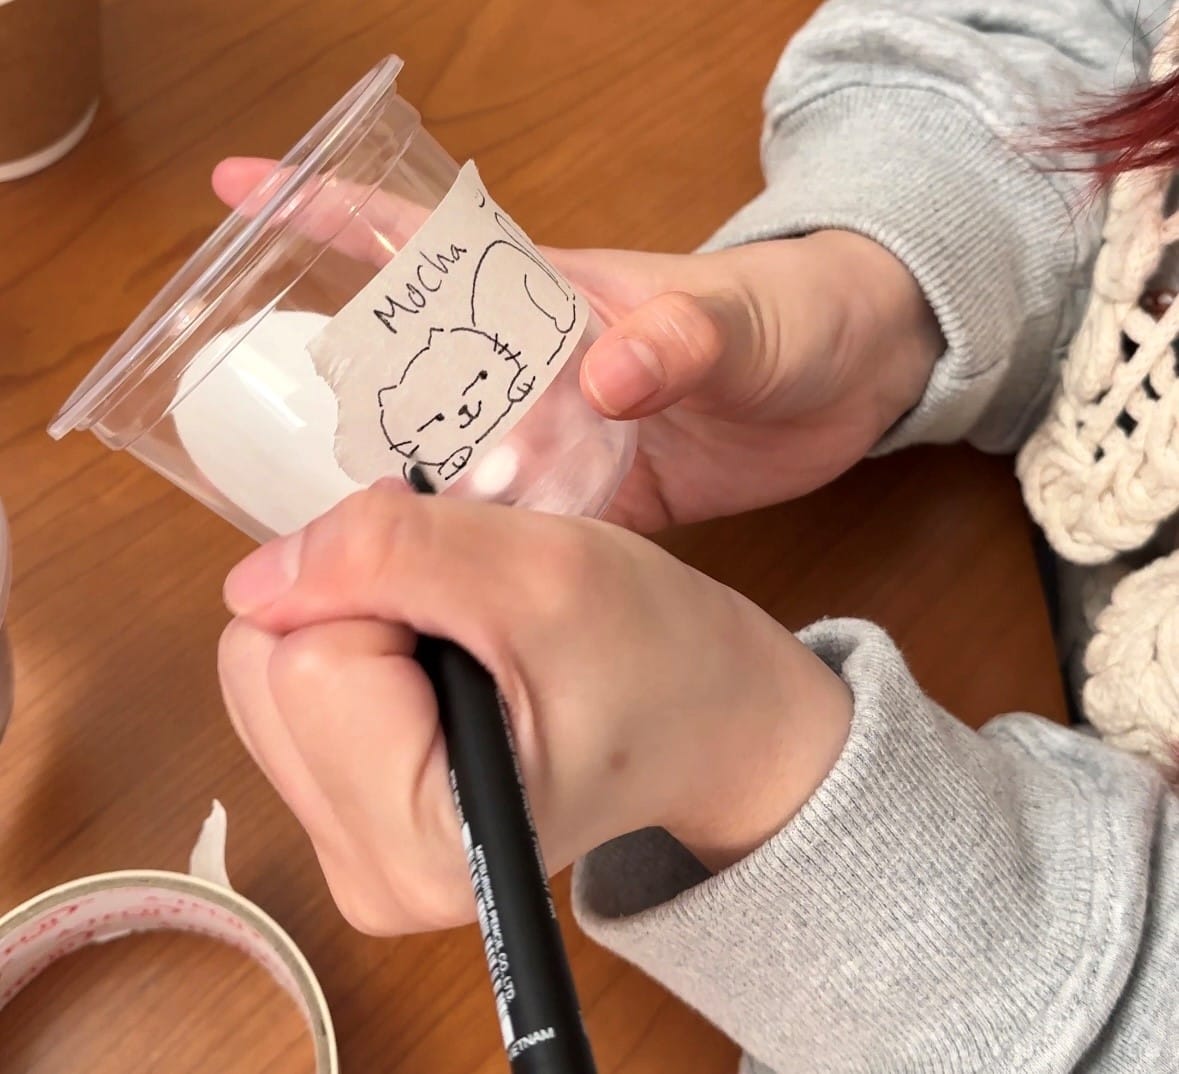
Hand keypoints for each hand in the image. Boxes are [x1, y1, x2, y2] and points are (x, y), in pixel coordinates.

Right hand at [213, 159, 941, 530]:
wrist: (855, 385)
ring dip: (401, 502)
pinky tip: (436, 592)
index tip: (238, 195)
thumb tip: (604, 375)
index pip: (423, 244)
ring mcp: (559, 441)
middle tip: (260, 454)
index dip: (331, 214)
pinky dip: (482, 561)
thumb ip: (680, 335)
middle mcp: (535, 372)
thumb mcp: (739, 314)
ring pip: (456, 470)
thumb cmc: (794, 312)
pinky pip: (520, 536)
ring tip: (328, 545)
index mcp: (549, 298)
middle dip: (341, 406)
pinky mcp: (596, 505)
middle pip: (413, 380)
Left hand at [217, 484, 851, 934]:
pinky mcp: (349, 828)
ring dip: (358, 620)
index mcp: (425, 844)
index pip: (308, 661)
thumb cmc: (656, 654)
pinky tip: (440, 661)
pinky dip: (359, 649)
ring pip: (265, 679)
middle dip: (359, 601)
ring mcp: (353, 859)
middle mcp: (371, 879)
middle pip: (264, 673)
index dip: (387, 588)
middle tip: (472, 608)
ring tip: (466, 635)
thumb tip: (256, 575)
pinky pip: (291, 701)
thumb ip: (393, 556)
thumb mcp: (545, 573)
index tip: (478, 593)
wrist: (707, 718)